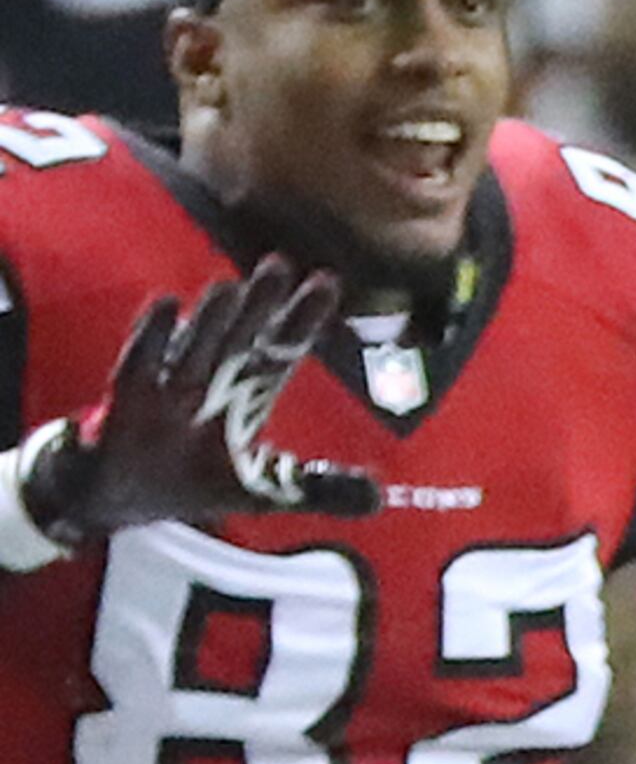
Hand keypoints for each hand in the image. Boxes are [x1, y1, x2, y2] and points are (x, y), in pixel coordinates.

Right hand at [26, 258, 377, 543]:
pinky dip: (153, 337)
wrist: (128, 498)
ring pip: (198, 344)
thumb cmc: (199, 481)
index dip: (302, 317)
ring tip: (232, 288)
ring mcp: (171, 384)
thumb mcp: (267, 489)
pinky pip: (142, 361)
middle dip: (260, 304)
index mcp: (250, 391)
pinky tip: (167, 305)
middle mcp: (215, 377)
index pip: (282, 347)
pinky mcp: (130, 397)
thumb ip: (320, 488)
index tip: (327, 282)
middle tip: (279, 265)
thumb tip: (378, 498)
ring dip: (213, 319)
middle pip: (242, 335)